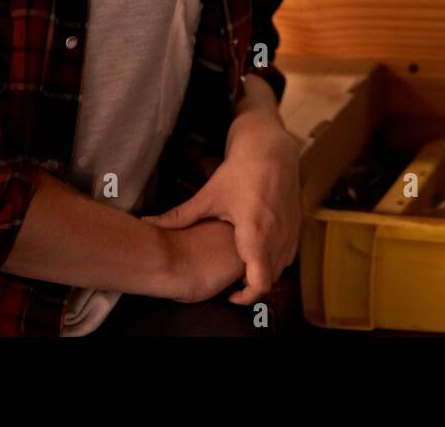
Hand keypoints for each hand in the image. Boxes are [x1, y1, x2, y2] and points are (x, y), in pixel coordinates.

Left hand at [142, 108, 300, 305]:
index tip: (229, 294)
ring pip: (281, 268)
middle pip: (270, 280)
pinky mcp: (297, 224)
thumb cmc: (240, 170)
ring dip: (264, 272)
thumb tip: (148, 223)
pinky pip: (288, 253)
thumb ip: (180, 216)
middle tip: (231, 282)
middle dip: (251, 285)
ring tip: (242, 266)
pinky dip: (275, 259)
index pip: (259, 282)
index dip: (245, 297)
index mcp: (256, 232)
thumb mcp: (209, 195)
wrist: (271, 147)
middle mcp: (278, 235)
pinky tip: (257, 250)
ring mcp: (290, 230)